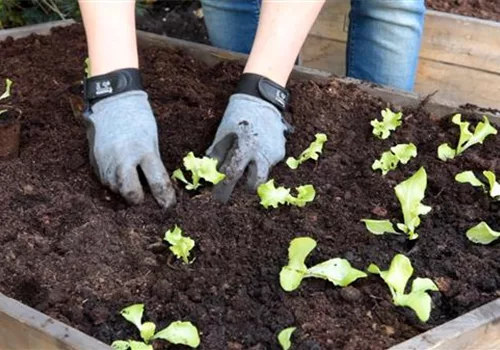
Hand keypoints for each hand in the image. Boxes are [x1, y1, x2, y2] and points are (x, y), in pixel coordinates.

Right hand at [83, 91, 175, 207]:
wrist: (112, 101)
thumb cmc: (138, 119)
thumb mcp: (152, 140)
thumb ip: (152, 164)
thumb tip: (157, 187)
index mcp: (144, 151)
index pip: (157, 183)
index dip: (165, 198)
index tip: (168, 205)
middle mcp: (123, 159)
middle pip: (131, 194)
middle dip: (139, 199)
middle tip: (145, 196)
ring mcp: (106, 162)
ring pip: (116, 189)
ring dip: (125, 190)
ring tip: (132, 179)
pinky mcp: (94, 162)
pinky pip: (105, 181)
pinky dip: (114, 181)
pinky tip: (119, 171)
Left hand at [206, 94, 288, 201]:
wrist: (263, 99)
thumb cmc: (239, 114)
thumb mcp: (223, 131)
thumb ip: (217, 151)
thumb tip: (210, 171)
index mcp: (244, 147)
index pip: (232, 176)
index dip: (224, 190)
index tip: (218, 199)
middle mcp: (261, 153)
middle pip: (255, 183)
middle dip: (246, 188)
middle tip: (239, 185)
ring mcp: (274, 153)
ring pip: (263, 173)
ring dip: (254, 173)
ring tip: (249, 163)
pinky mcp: (281, 151)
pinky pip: (270, 163)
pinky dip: (262, 160)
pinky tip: (258, 149)